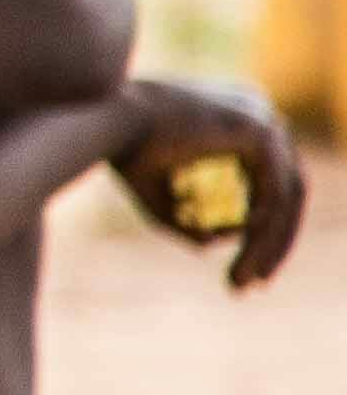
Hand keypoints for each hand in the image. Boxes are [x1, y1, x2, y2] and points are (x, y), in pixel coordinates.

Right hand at [111, 79, 307, 290]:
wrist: (107, 119)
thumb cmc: (121, 151)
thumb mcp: (155, 195)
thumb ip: (183, 218)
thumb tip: (209, 242)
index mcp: (235, 115)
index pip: (267, 178)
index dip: (260, 224)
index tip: (241, 264)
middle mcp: (255, 111)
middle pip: (286, 188)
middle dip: (273, 240)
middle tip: (250, 283)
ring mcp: (261, 118)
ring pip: (287, 194)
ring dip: (270, 242)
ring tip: (243, 277)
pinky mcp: (258, 132)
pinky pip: (276, 191)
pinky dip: (264, 225)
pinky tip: (239, 243)